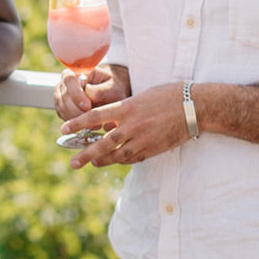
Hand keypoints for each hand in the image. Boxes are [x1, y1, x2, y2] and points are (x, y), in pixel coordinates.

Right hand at [55, 63, 125, 121]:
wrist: (110, 94)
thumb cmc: (111, 87)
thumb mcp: (113, 87)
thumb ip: (103, 90)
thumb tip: (89, 93)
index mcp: (76, 72)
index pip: (69, 80)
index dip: (76, 94)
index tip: (88, 106)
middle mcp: (64, 83)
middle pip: (64, 97)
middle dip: (77, 110)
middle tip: (92, 120)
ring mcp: (61, 96)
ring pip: (62, 109)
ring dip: (77, 119)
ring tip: (94, 124)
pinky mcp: (62, 109)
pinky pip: (64, 117)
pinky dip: (75, 123)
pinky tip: (89, 125)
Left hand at [70, 81, 185, 170]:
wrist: (195, 107)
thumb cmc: (169, 96)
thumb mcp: (141, 97)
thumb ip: (123, 110)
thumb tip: (108, 124)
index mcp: (127, 108)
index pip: (95, 117)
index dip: (77, 124)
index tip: (64, 129)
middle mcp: (132, 126)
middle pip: (103, 143)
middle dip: (85, 154)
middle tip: (73, 163)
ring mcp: (143, 140)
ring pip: (117, 155)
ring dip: (102, 160)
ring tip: (92, 163)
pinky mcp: (153, 149)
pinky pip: (133, 159)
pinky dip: (122, 160)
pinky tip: (115, 161)